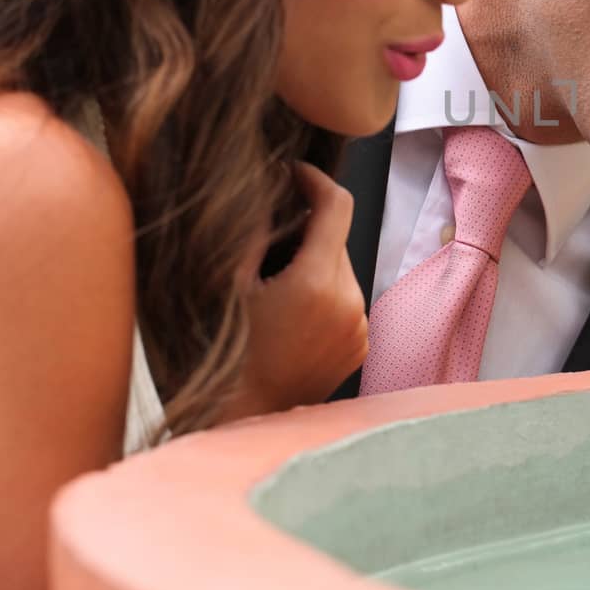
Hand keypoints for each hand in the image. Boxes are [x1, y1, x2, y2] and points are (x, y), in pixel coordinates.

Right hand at [228, 163, 367, 417]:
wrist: (245, 415)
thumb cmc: (228, 352)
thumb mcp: (230, 284)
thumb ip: (252, 232)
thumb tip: (264, 189)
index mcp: (318, 282)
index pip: (337, 206)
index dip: (315, 180)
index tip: (294, 174)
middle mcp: (350, 302)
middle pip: (336, 241)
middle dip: (306, 233)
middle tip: (268, 247)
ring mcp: (359, 326)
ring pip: (341, 271)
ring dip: (315, 266)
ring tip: (276, 291)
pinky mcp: (361, 344)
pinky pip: (348, 302)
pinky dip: (325, 296)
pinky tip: (294, 318)